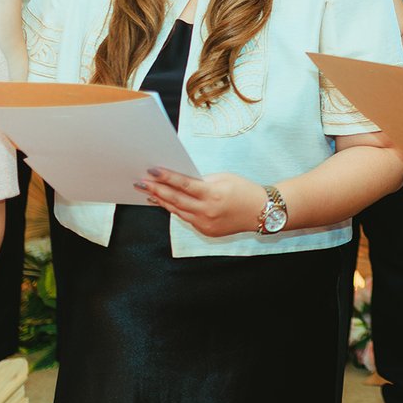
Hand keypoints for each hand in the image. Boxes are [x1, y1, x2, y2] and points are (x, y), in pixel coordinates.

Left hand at [137, 169, 266, 237]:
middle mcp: (207, 211)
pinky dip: (176, 210)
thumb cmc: (244, 190)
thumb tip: (181, 181)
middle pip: (175, 199)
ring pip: (177, 211)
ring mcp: (205, 223)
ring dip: (162, 201)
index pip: (183, 184)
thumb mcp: (224, 178)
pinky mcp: (206, 231)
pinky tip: (167, 203)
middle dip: (156, 190)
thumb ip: (202, 181)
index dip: (166, 177)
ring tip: (148, 192)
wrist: (261, 212)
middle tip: (141, 183)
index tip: (152, 171)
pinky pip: (186, 218)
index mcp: (212, 194)